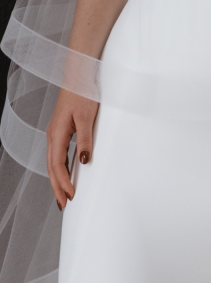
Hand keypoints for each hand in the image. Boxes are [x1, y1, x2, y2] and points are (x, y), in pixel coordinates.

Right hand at [46, 90, 98, 209]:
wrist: (78, 77)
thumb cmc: (82, 94)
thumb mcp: (86, 117)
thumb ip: (85, 139)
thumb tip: (84, 161)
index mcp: (57, 134)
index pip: (57, 165)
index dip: (63, 182)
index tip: (70, 196)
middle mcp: (52, 136)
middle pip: (52, 167)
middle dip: (57, 187)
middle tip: (63, 205)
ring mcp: (55, 133)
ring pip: (53, 162)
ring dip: (57, 179)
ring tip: (63, 195)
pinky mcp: (60, 130)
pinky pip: (57, 154)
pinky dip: (60, 168)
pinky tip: (65, 173)